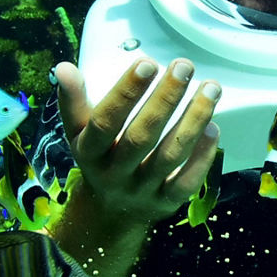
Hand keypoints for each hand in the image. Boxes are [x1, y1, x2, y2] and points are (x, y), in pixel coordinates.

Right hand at [54, 58, 220, 226]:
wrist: (111, 213)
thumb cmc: (99, 157)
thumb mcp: (79, 133)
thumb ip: (73, 101)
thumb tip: (63, 68)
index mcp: (88, 153)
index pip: (105, 122)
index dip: (126, 93)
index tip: (146, 63)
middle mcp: (113, 174)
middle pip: (141, 137)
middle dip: (165, 99)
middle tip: (183, 66)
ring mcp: (141, 191)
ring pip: (169, 156)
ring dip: (193, 120)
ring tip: (211, 88)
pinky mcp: (166, 203)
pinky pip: (186, 183)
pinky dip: (202, 156)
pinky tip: (213, 128)